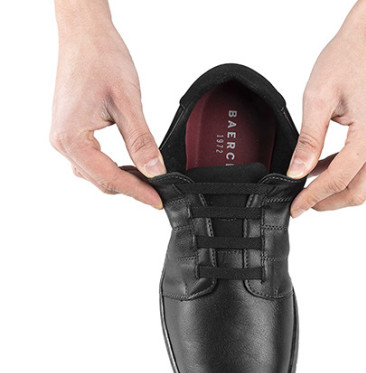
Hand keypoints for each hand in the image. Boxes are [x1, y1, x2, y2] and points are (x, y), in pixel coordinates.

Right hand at [50, 15, 163, 206]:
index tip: (157, 200)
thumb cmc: (101, 59)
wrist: (86, 35)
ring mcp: (64, 137)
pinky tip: (129, 164)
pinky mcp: (70, 131)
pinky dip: (111, 167)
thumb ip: (141, 142)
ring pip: (95, 174)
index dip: (137, 192)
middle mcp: (62, 142)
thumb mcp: (127, 103)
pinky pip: (91, 161)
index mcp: (71, 138)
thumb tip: (154, 171)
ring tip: (147, 180)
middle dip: (131, 188)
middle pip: (100, 180)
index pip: (109, 178)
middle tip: (157, 192)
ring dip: (121, 179)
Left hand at [288, 10, 365, 215]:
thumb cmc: (347, 58)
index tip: (296, 207)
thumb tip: (296, 173)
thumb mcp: (317, 99)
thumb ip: (308, 141)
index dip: (314, 197)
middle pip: (360, 191)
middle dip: (330, 203)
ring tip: (309, 187)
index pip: (338, 179)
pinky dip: (345, 174)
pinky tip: (321, 168)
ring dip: (338, 190)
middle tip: (304, 204)